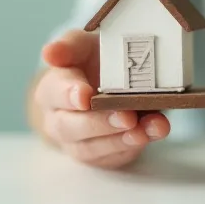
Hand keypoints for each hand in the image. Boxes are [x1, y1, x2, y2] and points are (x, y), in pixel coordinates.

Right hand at [30, 29, 170, 167]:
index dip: (69, 94)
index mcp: (52, 88)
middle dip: (100, 123)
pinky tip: (155, 131)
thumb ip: (70, 46)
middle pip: (70, 127)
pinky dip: (135, 146)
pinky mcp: (101, 156)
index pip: (55, 92)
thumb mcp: (85, 46)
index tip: (85, 96)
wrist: (110, 85)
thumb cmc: (94, 62)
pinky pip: (114, 157)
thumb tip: (50, 52)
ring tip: (151, 127)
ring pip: (92, 148)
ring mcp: (78, 142)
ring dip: (123, 139)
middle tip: (127, 116)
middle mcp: (59, 119)